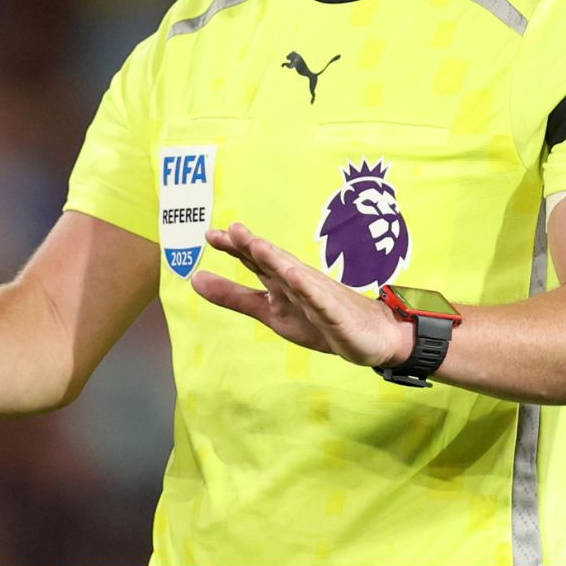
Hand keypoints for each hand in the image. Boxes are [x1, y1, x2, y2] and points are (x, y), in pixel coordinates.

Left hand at [191, 222, 411, 368]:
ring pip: (295, 276)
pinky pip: (321, 302)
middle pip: (273, 261)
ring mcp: (318, 296)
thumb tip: (193, 278)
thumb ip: (233, 296)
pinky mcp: (335, 314)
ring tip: (257, 245)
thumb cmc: (318, 319)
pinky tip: (297, 278)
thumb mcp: (269, 310)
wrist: (371, 335)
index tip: (210, 234)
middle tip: (232, 229)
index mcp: (281, 281)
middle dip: (253, 245)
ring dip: (277, 259)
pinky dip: (310, 290)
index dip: (234, 247)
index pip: (255, 260)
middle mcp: (298, 281)